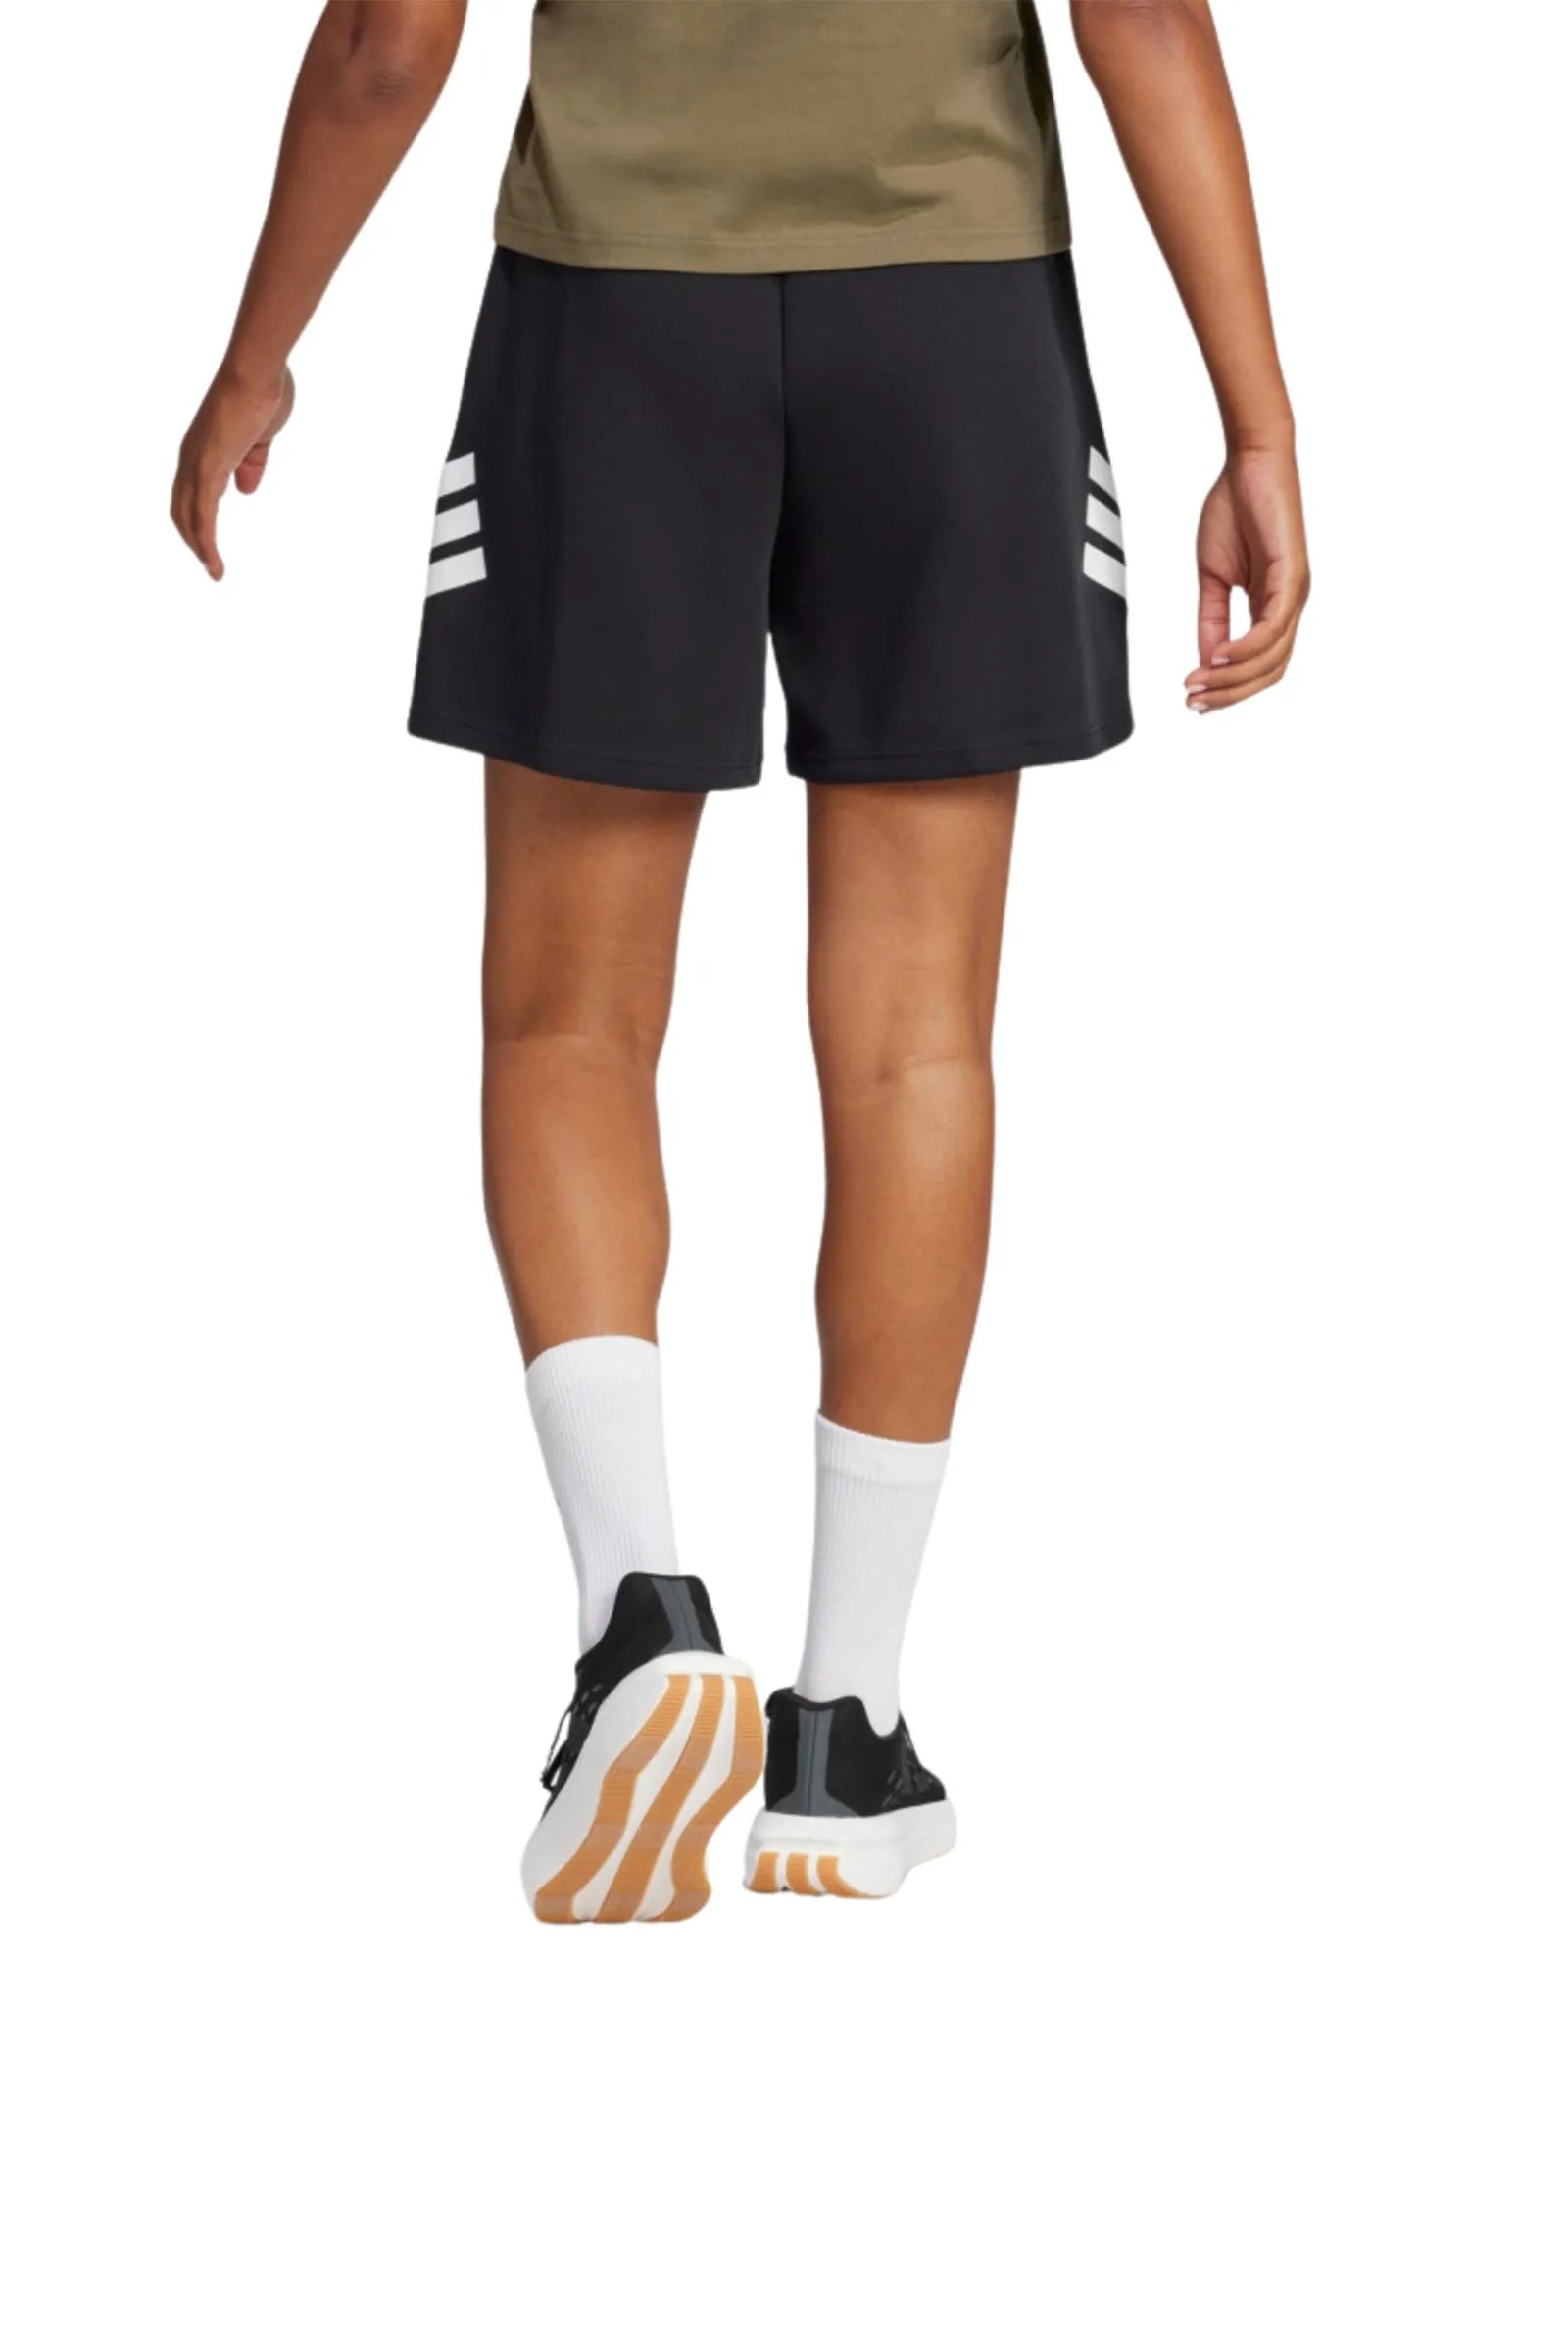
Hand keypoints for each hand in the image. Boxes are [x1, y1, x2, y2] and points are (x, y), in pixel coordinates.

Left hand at [171, 363, 295, 580]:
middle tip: (210, 563)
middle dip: (193, 538)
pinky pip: (203, 517)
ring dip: (200, 548)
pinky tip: (214, 564)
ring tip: (214, 572)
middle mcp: (192, 457)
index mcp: (203, 447)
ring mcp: (196, 464)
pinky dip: (206, 544)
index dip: (198, 517)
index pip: (191, 491)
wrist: (256, 369)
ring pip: (189, 518)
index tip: (209, 539)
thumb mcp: (260, 437)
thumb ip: (252, 463)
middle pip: (182, 508)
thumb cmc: (263, 390)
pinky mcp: (208, 470)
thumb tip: (245, 490)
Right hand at [1185, 442, 1308, 712]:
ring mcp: (1295, 593)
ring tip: (1199, 684)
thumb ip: (1210, 620)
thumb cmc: (1234, 510)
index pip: (1259, 666)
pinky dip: (1245, 648)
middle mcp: (1290, 605)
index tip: (1193, 698)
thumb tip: (1206, 663)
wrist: (1250, 462)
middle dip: (1230, 694)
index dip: (1228, 689)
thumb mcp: (1213, 577)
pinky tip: (1218, 656)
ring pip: (1272, 658)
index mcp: (1273, 606)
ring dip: (1233, 678)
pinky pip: (1272, 628)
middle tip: (1194, 702)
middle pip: (1269, 672)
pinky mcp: (1293, 576)